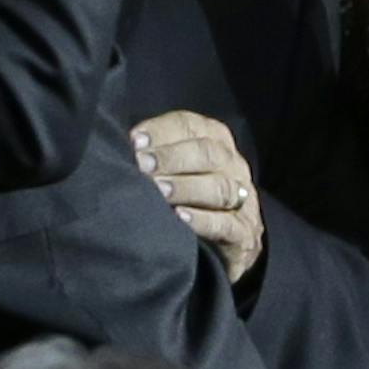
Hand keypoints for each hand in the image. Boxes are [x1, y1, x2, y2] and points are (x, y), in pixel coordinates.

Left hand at [132, 111, 263, 283]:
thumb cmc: (188, 194)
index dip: (162, 130)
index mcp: (215, 139)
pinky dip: (202, 220)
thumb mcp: (175, 166)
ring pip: (219, 186)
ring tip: (158, 191)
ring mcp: (244, 199)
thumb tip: (124, 145)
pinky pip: (226, 224)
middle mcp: (233, 164)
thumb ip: (154, 151)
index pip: (190, 125)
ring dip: (185, 187)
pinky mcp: (244, 234)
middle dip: (171, 157)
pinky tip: (180, 217)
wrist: (224, 242)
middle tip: (143, 166)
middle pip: (207, 153)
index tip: (135, 140)